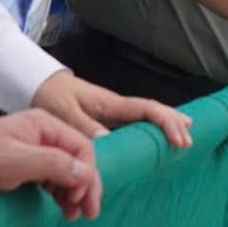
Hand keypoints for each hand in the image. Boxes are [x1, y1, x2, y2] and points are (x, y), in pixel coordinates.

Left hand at [0, 111, 101, 220]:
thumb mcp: (12, 162)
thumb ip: (51, 164)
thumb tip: (86, 172)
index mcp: (45, 125)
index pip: (82, 148)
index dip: (87, 175)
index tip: (80, 200)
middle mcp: (44, 135)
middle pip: (78, 160)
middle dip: (85, 186)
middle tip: (88, 215)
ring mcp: (34, 150)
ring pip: (66, 172)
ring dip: (73, 193)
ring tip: (72, 215)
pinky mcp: (24, 166)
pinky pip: (51, 179)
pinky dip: (59, 194)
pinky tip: (60, 207)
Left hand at [31, 69, 193, 148]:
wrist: (39, 84)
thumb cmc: (50, 96)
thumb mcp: (63, 112)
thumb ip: (84, 125)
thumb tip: (108, 140)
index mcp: (110, 103)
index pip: (147, 109)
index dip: (166, 122)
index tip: (178, 139)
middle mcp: (116, 106)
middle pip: (153, 111)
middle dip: (173, 123)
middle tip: (189, 142)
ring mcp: (112, 111)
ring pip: (146, 116)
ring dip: (166, 125)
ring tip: (183, 137)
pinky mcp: (106, 117)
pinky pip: (135, 122)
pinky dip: (151, 128)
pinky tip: (156, 138)